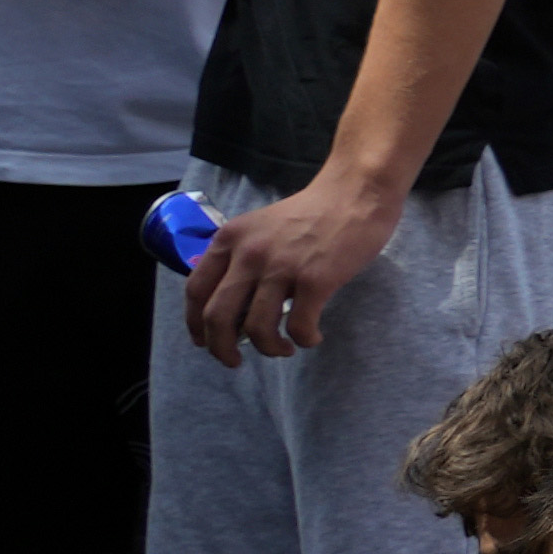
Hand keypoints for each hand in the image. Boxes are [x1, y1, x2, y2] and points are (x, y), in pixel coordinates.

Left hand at [184, 170, 406, 363]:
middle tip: (235, 361)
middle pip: (218, 317)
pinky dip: (304, 340)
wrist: (356, 192)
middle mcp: (248, 254)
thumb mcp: (260, 226)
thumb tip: (232, 299)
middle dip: (223, 349)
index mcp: (230, 240)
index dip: (196, 324)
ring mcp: (282, 267)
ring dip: (269, 349)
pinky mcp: (316, 280)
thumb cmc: (312, 212)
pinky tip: (312, 338)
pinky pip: (300, 326)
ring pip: (257, 328)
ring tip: (283, 349)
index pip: (196, 291)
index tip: (206, 341)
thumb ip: (241, 255)